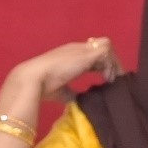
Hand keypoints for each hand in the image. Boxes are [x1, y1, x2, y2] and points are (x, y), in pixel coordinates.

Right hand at [0, 37, 118, 124]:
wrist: (34, 78)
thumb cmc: (43, 86)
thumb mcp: (61, 91)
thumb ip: (71, 93)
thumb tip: (78, 101)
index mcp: (71, 55)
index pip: (92, 54)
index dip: (102, 64)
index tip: (105, 78)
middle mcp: (78, 49)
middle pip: (101, 47)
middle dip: (111, 62)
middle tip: (112, 79)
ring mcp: (82, 50)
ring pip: (106, 46)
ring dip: (112, 62)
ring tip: (110, 78)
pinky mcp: (86, 54)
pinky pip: (106, 52)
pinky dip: (110, 65)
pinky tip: (106, 78)